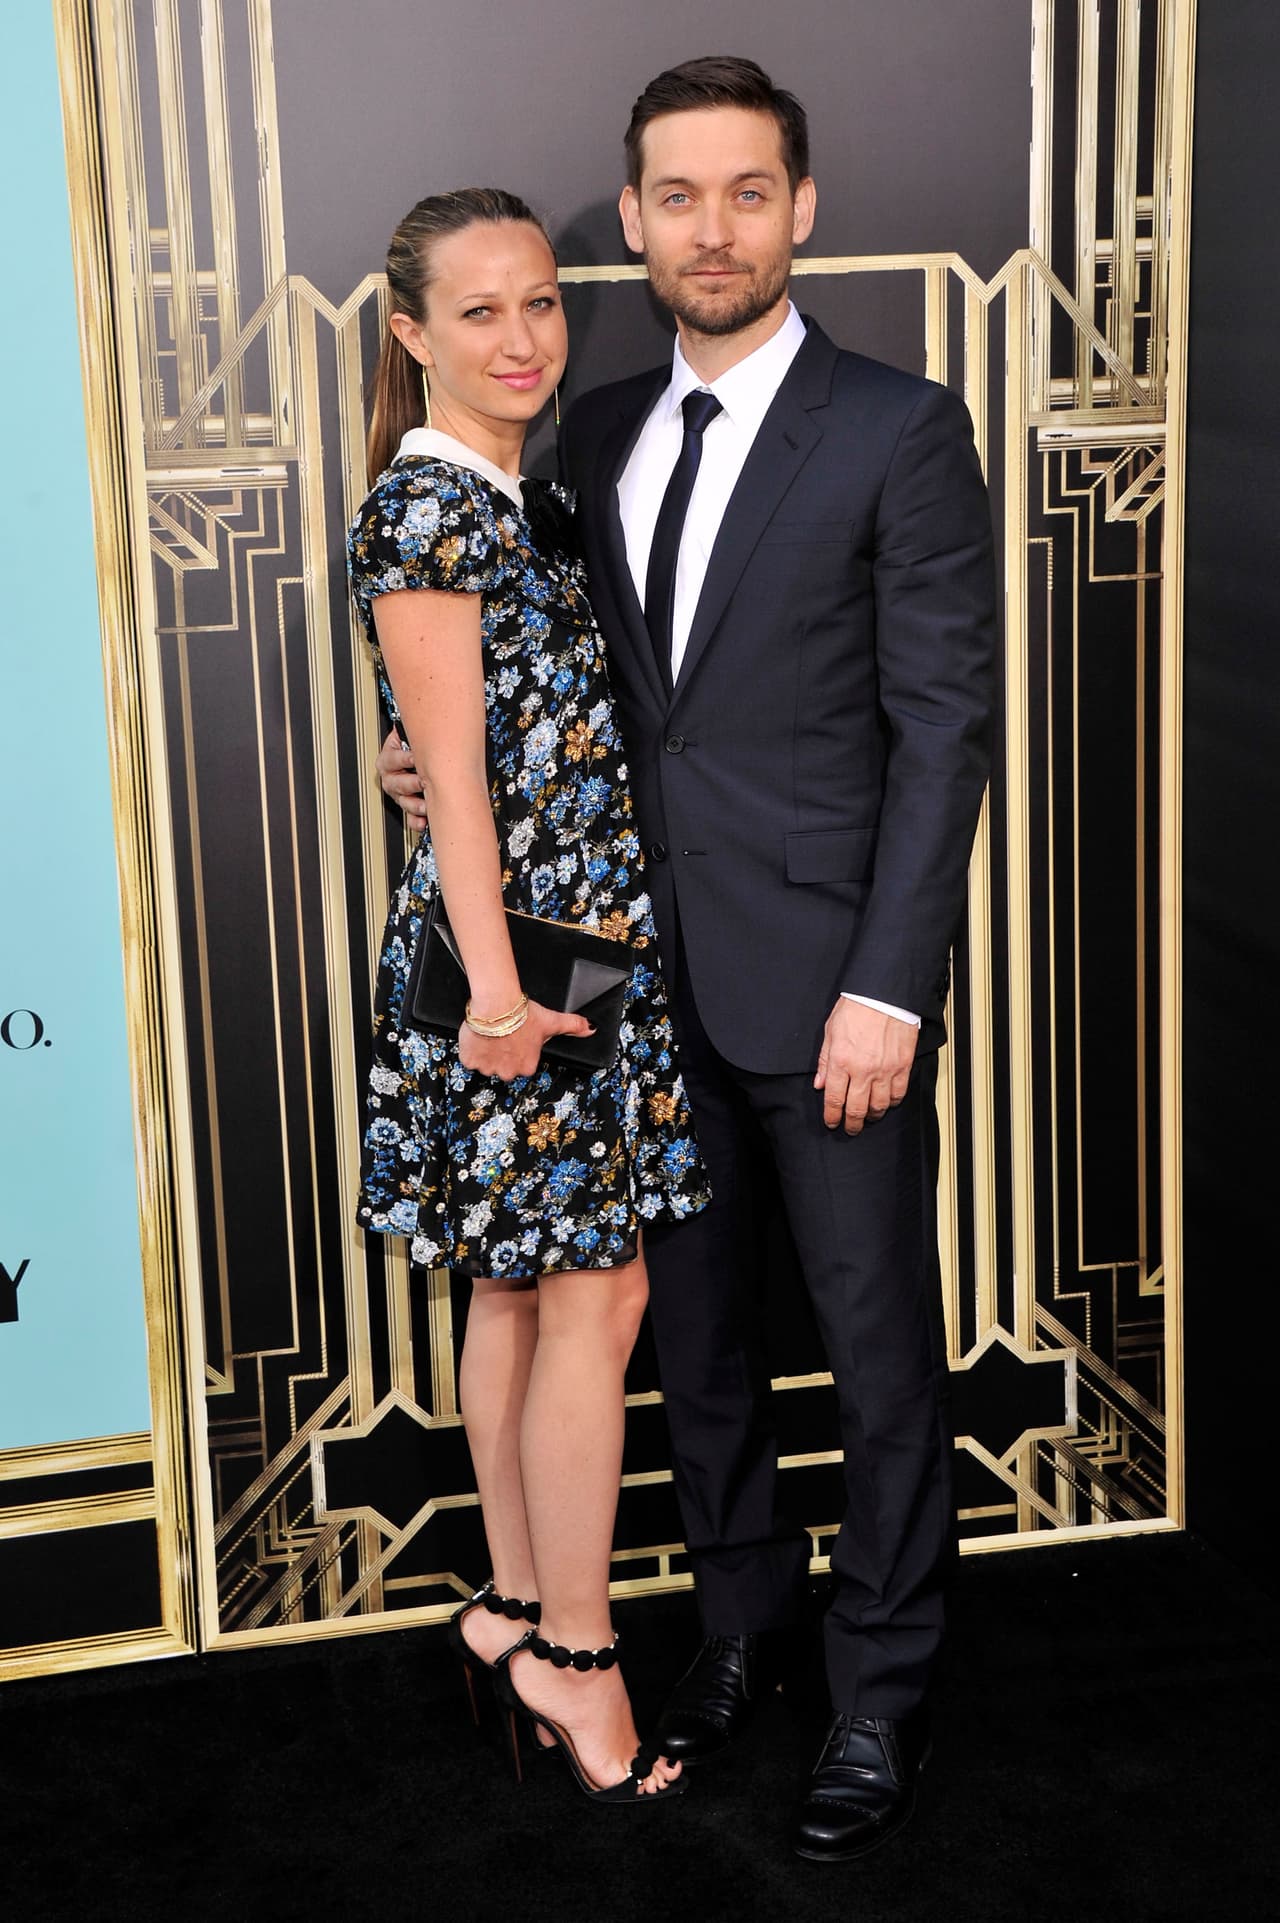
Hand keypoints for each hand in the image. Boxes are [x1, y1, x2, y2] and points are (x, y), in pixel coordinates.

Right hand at [376, 728, 427, 829]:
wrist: (422, 758)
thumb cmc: (419, 747)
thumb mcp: (412, 736)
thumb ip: (413, 732)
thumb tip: (417, 720)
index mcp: (389, 758)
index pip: (392, 758)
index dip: (404, 759)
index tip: (416, 758)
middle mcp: (391, 777)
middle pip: (397, 783)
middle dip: (412, 783)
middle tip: (424, 781)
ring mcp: (399, 794)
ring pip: (403, 802)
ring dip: (415, 805)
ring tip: (427, 805)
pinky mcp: (408, 808)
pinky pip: (409, 818)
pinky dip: (416, 821)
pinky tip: (423, 821)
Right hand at [456, 999, 593, 1081]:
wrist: (497, 1006)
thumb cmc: (524, 1014)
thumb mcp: (552, 1021)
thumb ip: (573, 1026)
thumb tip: (591, 1029)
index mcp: (527, 1067)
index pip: (523, 1063)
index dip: (519, 1049)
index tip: (516, 1038)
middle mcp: (508, 1072)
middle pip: (504, 1067)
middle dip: (503, 1054)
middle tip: (503, 1036)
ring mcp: (488, 1068)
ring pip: (486, 1064)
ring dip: (487, 1052)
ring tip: (491, 1035)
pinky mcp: (470, 1061)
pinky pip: (469, 1059)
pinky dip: (471, 1050)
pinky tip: (478, 1037)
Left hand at [813, 998, 917, 1133]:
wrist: (884, 993)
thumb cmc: (857, 1007)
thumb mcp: (830, 1031)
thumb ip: (824, 1061)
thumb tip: (819, 1084)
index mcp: (841, 1061)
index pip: (834, 1100)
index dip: (832, 1116)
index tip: (831, 1122)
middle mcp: (863, 1070)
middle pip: (856, 1109)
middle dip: (851, 1123)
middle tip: (850, 1128)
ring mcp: (885, 1070)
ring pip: (879, 1106)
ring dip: (872, 1116)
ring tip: (868, 1117)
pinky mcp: (903, 1066)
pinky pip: (898, 1094)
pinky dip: (892, 1103)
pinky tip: (886, 1102)